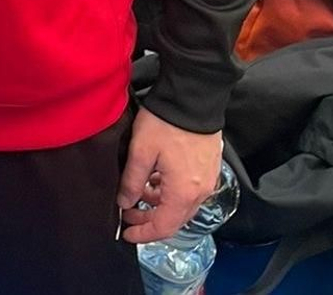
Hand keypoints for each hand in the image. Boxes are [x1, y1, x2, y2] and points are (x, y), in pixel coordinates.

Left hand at [117, 107, 222, 243]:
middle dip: (149, 220)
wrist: (193, 99)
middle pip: (175, 219)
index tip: (126, 234)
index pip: (164, 227)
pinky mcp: (208, 168)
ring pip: (181, 205)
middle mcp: (200, 192)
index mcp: (183, 192)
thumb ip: (132, 181)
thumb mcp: (140, 152)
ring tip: (135, 194)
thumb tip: (124, 203)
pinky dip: (169, 193)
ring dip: (158, 205)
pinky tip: (153, 181)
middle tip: (127, 214)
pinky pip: (188, 191)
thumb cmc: (165, 124)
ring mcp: (207, 180)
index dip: (144, 234)